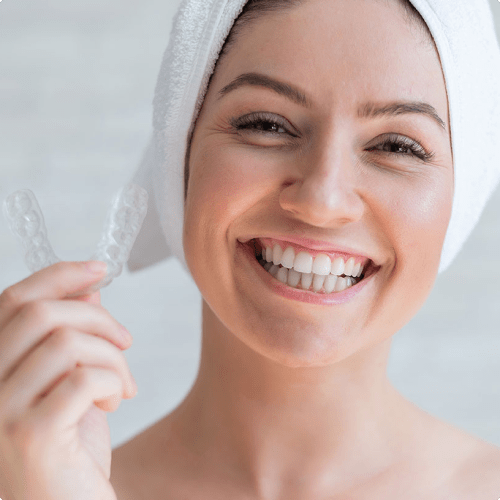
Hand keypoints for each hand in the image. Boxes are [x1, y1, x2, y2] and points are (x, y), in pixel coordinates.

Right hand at [0, 261, 137, 499]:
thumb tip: (89, 290)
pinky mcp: (32, 435)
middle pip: (43, 313)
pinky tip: (116, 403)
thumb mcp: (69, 384)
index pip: (12, 301)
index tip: (99, 268)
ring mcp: (0, 412)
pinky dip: (114, 382)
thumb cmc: (67, 450)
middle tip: (125, 343)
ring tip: (122, 385)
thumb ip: (70, 337)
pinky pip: (85, 378)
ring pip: (69, 342)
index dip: (58, 276)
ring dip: (112, 357)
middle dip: (99, 319)